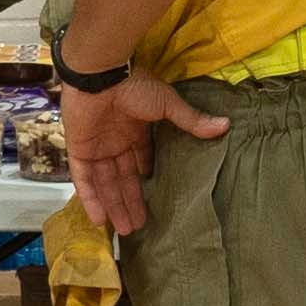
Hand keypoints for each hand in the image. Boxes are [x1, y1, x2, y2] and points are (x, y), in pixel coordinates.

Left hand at [58, 70, 218, 236]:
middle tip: (139, 227)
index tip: (156, 202)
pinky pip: (84, 180)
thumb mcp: (167, 104)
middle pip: (124, 179)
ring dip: (115, 206)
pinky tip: (99, 219)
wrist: (101, 74)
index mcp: (135, 130)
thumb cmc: (134, 85)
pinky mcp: (79, 150)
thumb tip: (226, 125)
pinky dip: (90, 199)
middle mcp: (115, 141)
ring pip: (106, 184)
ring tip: (126, 231)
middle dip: (131, 202)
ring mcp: (96, 147)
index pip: (141, 162)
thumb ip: (191, 120)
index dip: (146, 182)